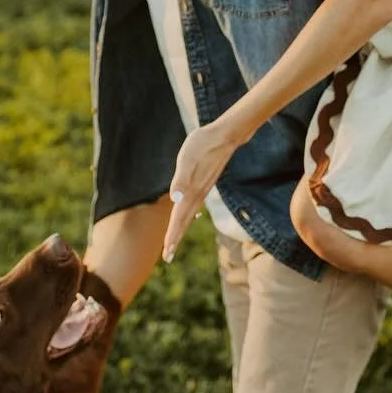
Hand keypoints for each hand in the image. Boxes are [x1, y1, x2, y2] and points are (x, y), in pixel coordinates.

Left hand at [164, 119, 242, 260]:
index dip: (172, 235)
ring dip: (181, 229)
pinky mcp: (205, 184)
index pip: (179, 218)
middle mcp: (198, 194)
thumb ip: (180, 179)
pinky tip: (189, 217)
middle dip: (175, 239)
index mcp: (191, 191)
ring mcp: (203, 190)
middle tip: (168, 257)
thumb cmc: (203, 143)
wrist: (225, 135)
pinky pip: (194, 206)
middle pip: (184, 221)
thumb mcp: (187, 158)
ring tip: (174, 241)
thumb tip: (175, 199)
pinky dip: (188, 217)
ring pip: (190, 215)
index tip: (167, 253)